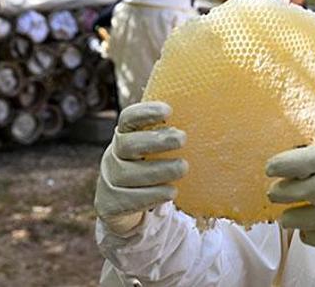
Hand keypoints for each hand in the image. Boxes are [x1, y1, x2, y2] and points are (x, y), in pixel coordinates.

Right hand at [94, 101, 187, 234]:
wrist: (123, 203)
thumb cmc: (148, 167)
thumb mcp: (155, 149)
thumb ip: (170, 134)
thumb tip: (205, 116)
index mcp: (124, 136)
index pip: (128, 118)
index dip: (145, 112)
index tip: (168, 111)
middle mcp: (113, 155)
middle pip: (128, 144)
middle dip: (156, 140)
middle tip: (183, 138)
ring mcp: (108, 180)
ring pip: (129, 174)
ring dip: (159, 170)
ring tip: (183, 167)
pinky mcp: (109, 204)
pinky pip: (129, 199)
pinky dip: (152, 195)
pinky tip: (172, 192)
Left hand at [266, 145, 314, 264]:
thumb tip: (292, 172)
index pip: (310, 158)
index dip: (285, 164)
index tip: (270, 168)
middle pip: (303, 191)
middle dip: (283, 194)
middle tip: (275, 195)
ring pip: (310, 221)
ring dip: (294, 221)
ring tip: (290, 219)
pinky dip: (314, 238)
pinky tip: (312, 234)